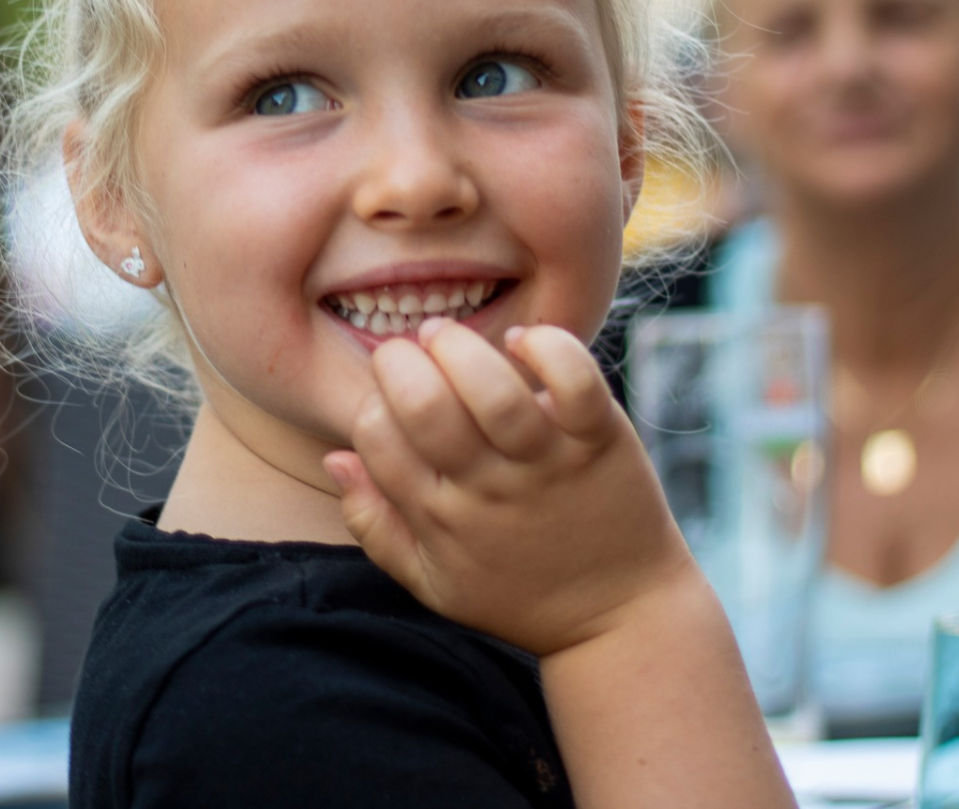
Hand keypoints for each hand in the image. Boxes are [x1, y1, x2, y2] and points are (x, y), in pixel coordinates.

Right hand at [325, 319, 693, 657]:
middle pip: (424, 406)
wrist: (622, 620)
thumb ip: (373, 526)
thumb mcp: (432, 581)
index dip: (372, 403)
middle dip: (400, 361)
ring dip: (457, 346)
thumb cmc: (519, 594)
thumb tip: (336, 458)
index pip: (376, 438)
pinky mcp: (600, 441)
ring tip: (447, 338)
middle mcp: (487, 490)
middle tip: (410, 352)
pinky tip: (523, 342)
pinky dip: (544, 345)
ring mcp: (546, 464)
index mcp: (439, 520)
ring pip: (492, 388)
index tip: (389, 396)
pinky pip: (573, 378)